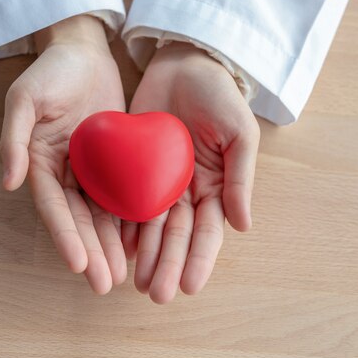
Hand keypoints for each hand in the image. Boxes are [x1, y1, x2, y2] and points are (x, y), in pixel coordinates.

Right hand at [0, 15, 126, 293]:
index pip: (52, 207)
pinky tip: (140, 244)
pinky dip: (128, 220)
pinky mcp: (113, 162)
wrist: (83, 52)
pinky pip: (121, 194)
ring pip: (101, 215)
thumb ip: (13, 138)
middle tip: (105, 284)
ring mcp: (89, 170)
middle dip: (90, 252)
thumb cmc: (49, 72)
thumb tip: (9, 182)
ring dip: (109, 246)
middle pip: (78, 219)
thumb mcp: (23, 98)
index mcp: (38, 162)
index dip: (65, 236)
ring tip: (122, 275)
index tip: (78, 265)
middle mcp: (63, 173)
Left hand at [123, 42, 259, 303]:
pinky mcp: (131, 167)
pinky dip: (121, 224)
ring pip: (148, 225)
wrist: (183, 64)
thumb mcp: (238, 133)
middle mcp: (183, 191)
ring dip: (142, 254)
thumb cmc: (218, 96)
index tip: (187, 287)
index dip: (199, 260)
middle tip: (154, 293)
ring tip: (132, 281)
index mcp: (213, 187)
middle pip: (174, 236)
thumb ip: (240, 178)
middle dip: (166, 265)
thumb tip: (243, 226)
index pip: (206, 232)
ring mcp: (156, 181)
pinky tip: (114, 246)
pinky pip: (124, 199)